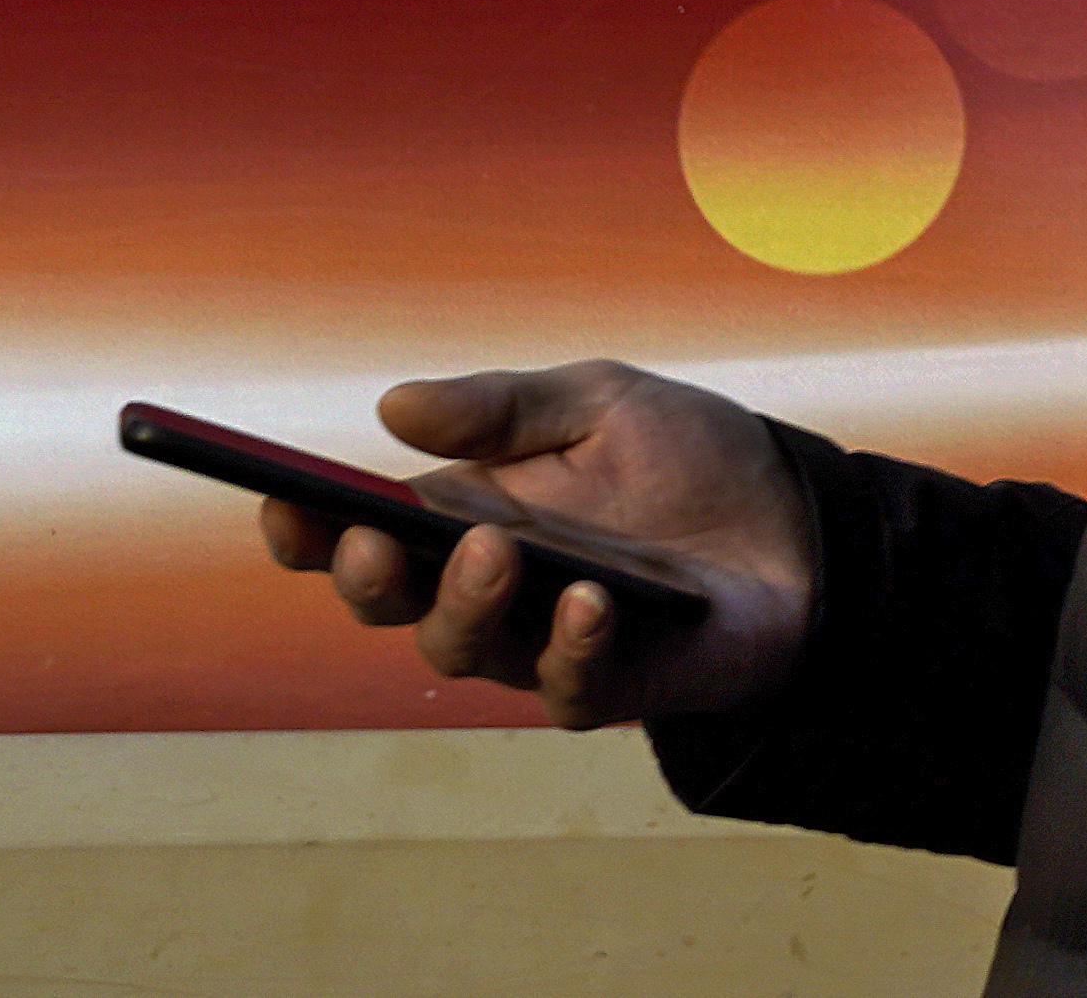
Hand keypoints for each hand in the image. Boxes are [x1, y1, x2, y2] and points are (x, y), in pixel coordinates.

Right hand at [258, 363, 815, 729]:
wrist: (803, 521)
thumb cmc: (690, 461)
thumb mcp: (604, 402)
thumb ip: (505, 408)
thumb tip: (395, 407)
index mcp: (464, 514)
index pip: (360, 531)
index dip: (309, 527)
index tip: (283, 499)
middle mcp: (485, 587)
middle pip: (390, 602)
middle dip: (368, 574)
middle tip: (374, 538)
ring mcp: (540, 641)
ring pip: (462, 648)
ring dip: (464, 603)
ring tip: (494, 550)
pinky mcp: (610, 681)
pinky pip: (566, 685)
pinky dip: (571, 644)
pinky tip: (589, 599)